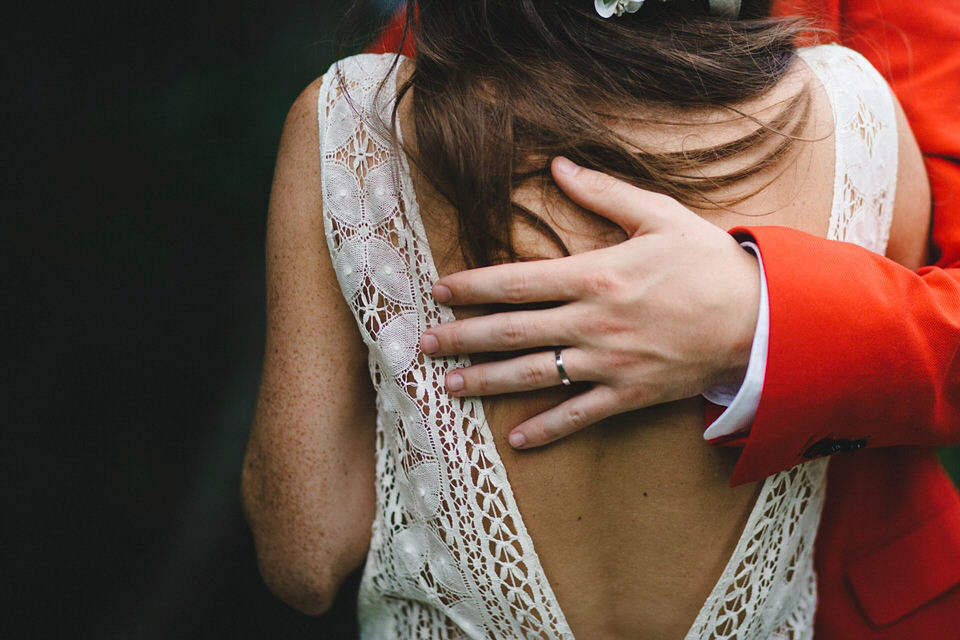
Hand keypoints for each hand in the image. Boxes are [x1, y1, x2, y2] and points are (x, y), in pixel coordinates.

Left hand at [420, 157, 759, 447]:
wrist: (761, 317)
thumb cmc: (708, 262)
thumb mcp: (659, 215)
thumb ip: (603, 192)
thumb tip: (559, 163)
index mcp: (595, 274)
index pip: (517, 281)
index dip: (472, 286)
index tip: (438, 291)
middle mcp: (593, 321)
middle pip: (512, 331)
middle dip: (462, 338)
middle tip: (423, 346)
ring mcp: (609, 362)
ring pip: (534, 375)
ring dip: (487, 382)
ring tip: (449, 388)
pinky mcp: (630, 393)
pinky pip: (580, 415)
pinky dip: (548, 429)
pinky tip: (516, 440)